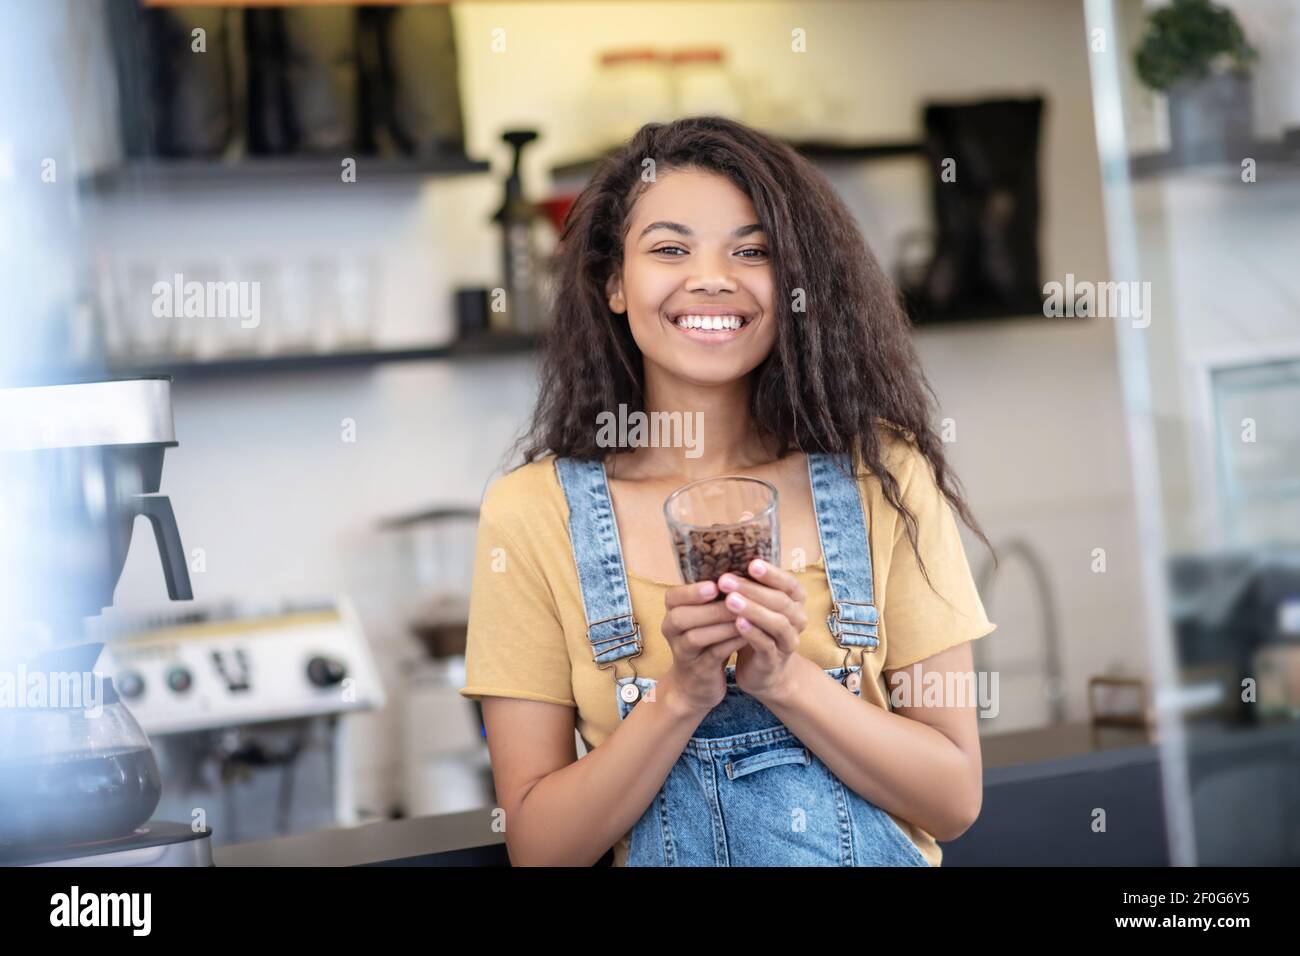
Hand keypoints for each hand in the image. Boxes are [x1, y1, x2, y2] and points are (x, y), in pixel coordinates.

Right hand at [660, 579, 749, 715]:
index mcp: (672, 611)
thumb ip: (715, 595)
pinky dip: (731, 643)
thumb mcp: (704, 615)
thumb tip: (740, 563)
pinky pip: (713, 654)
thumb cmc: (707, 638)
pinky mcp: (698, 669)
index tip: (714, 585)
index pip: (673, 597)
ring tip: (746, 616)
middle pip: (681, 617)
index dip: (692, 591)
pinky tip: (748, 634)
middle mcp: (671, 630)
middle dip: (711, 608)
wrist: (696, 683)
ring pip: (697, 637)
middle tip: (736, 600)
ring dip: (723, 625)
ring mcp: (682, 652)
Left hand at [719, 559, 807, 704]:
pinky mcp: (775, 661)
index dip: (772, 574)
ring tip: (730, 600)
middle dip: (753, 589)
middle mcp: (797, 620)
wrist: (765, 672)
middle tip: (726, 580)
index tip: (751, 563)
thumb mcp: (758, 605)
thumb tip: (725, 557)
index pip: (789, 584)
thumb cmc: (758, 630)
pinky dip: (752, 633)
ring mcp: (788, 642)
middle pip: (781, 601)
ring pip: (777, 623)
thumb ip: (751, 586)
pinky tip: (737, 623)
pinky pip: (766, 645)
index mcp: (795, 602)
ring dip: (753, 610)